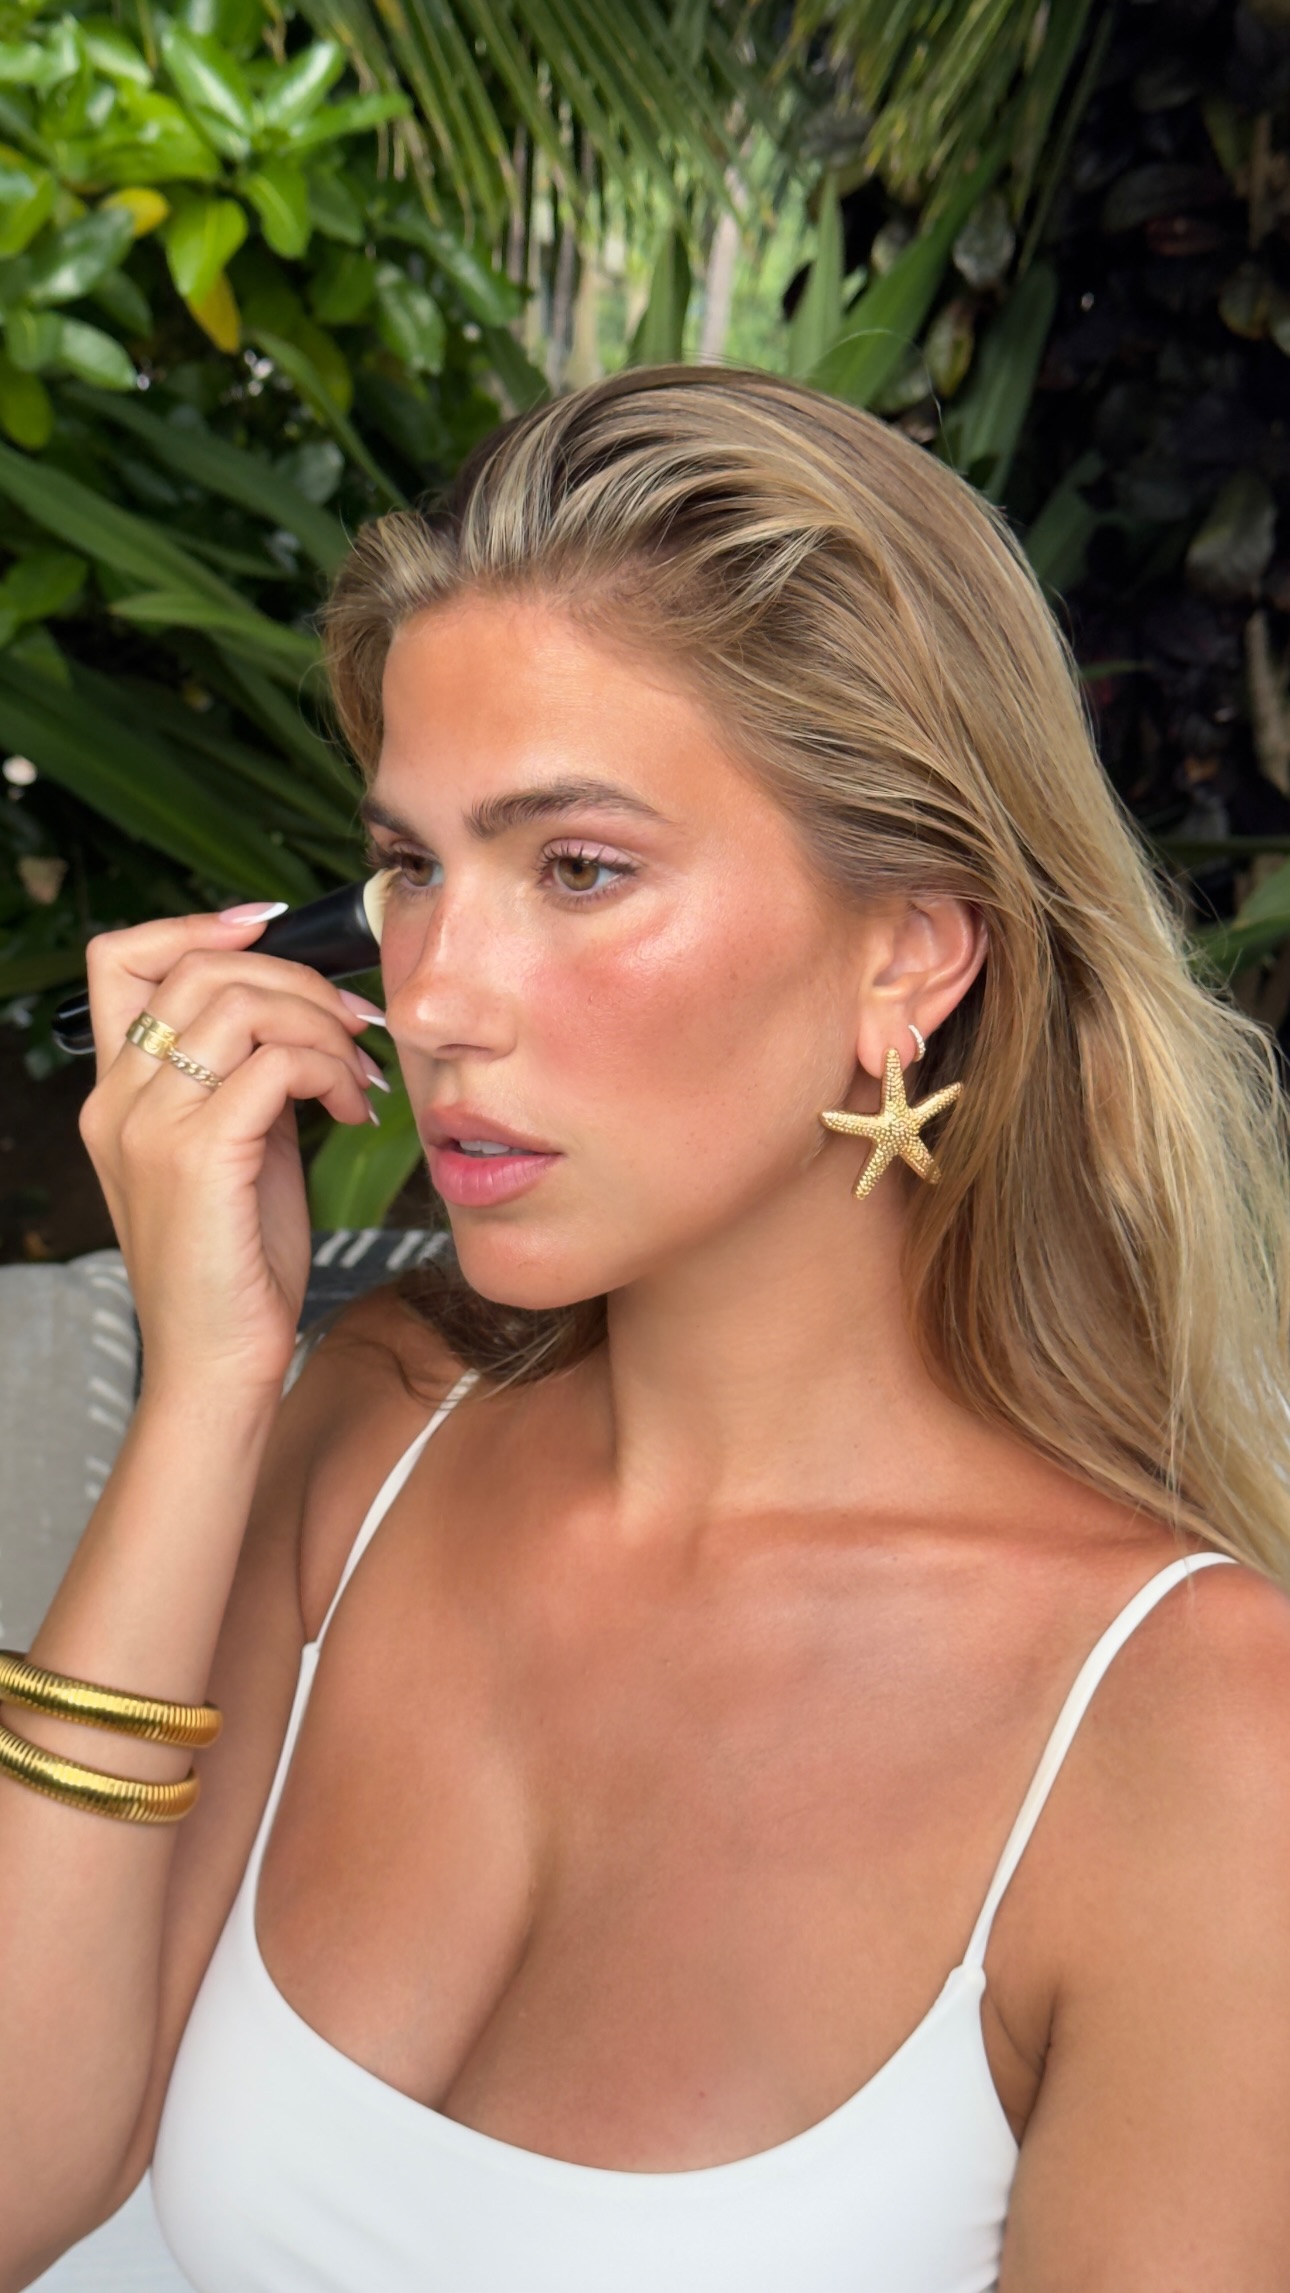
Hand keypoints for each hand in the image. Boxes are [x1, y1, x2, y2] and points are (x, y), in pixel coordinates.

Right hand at [78, 902, 387, 1396]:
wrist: (218, 1362)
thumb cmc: (237, 1266)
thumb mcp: (236, 1152)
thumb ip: (246, 1082)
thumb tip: (302, 1020)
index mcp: (116, 1095)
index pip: (121, 959)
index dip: (196, 926)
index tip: (271, 932)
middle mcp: (118, 1101)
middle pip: (199, 969)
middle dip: (296, 979)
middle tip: (354, 1025)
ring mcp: (151, 1127)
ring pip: (240, 1003)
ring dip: (321, 1024)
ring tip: (360, 1075)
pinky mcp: (198, 1157)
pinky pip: (274, 1063)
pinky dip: (329, 1070)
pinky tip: (352, 1109)